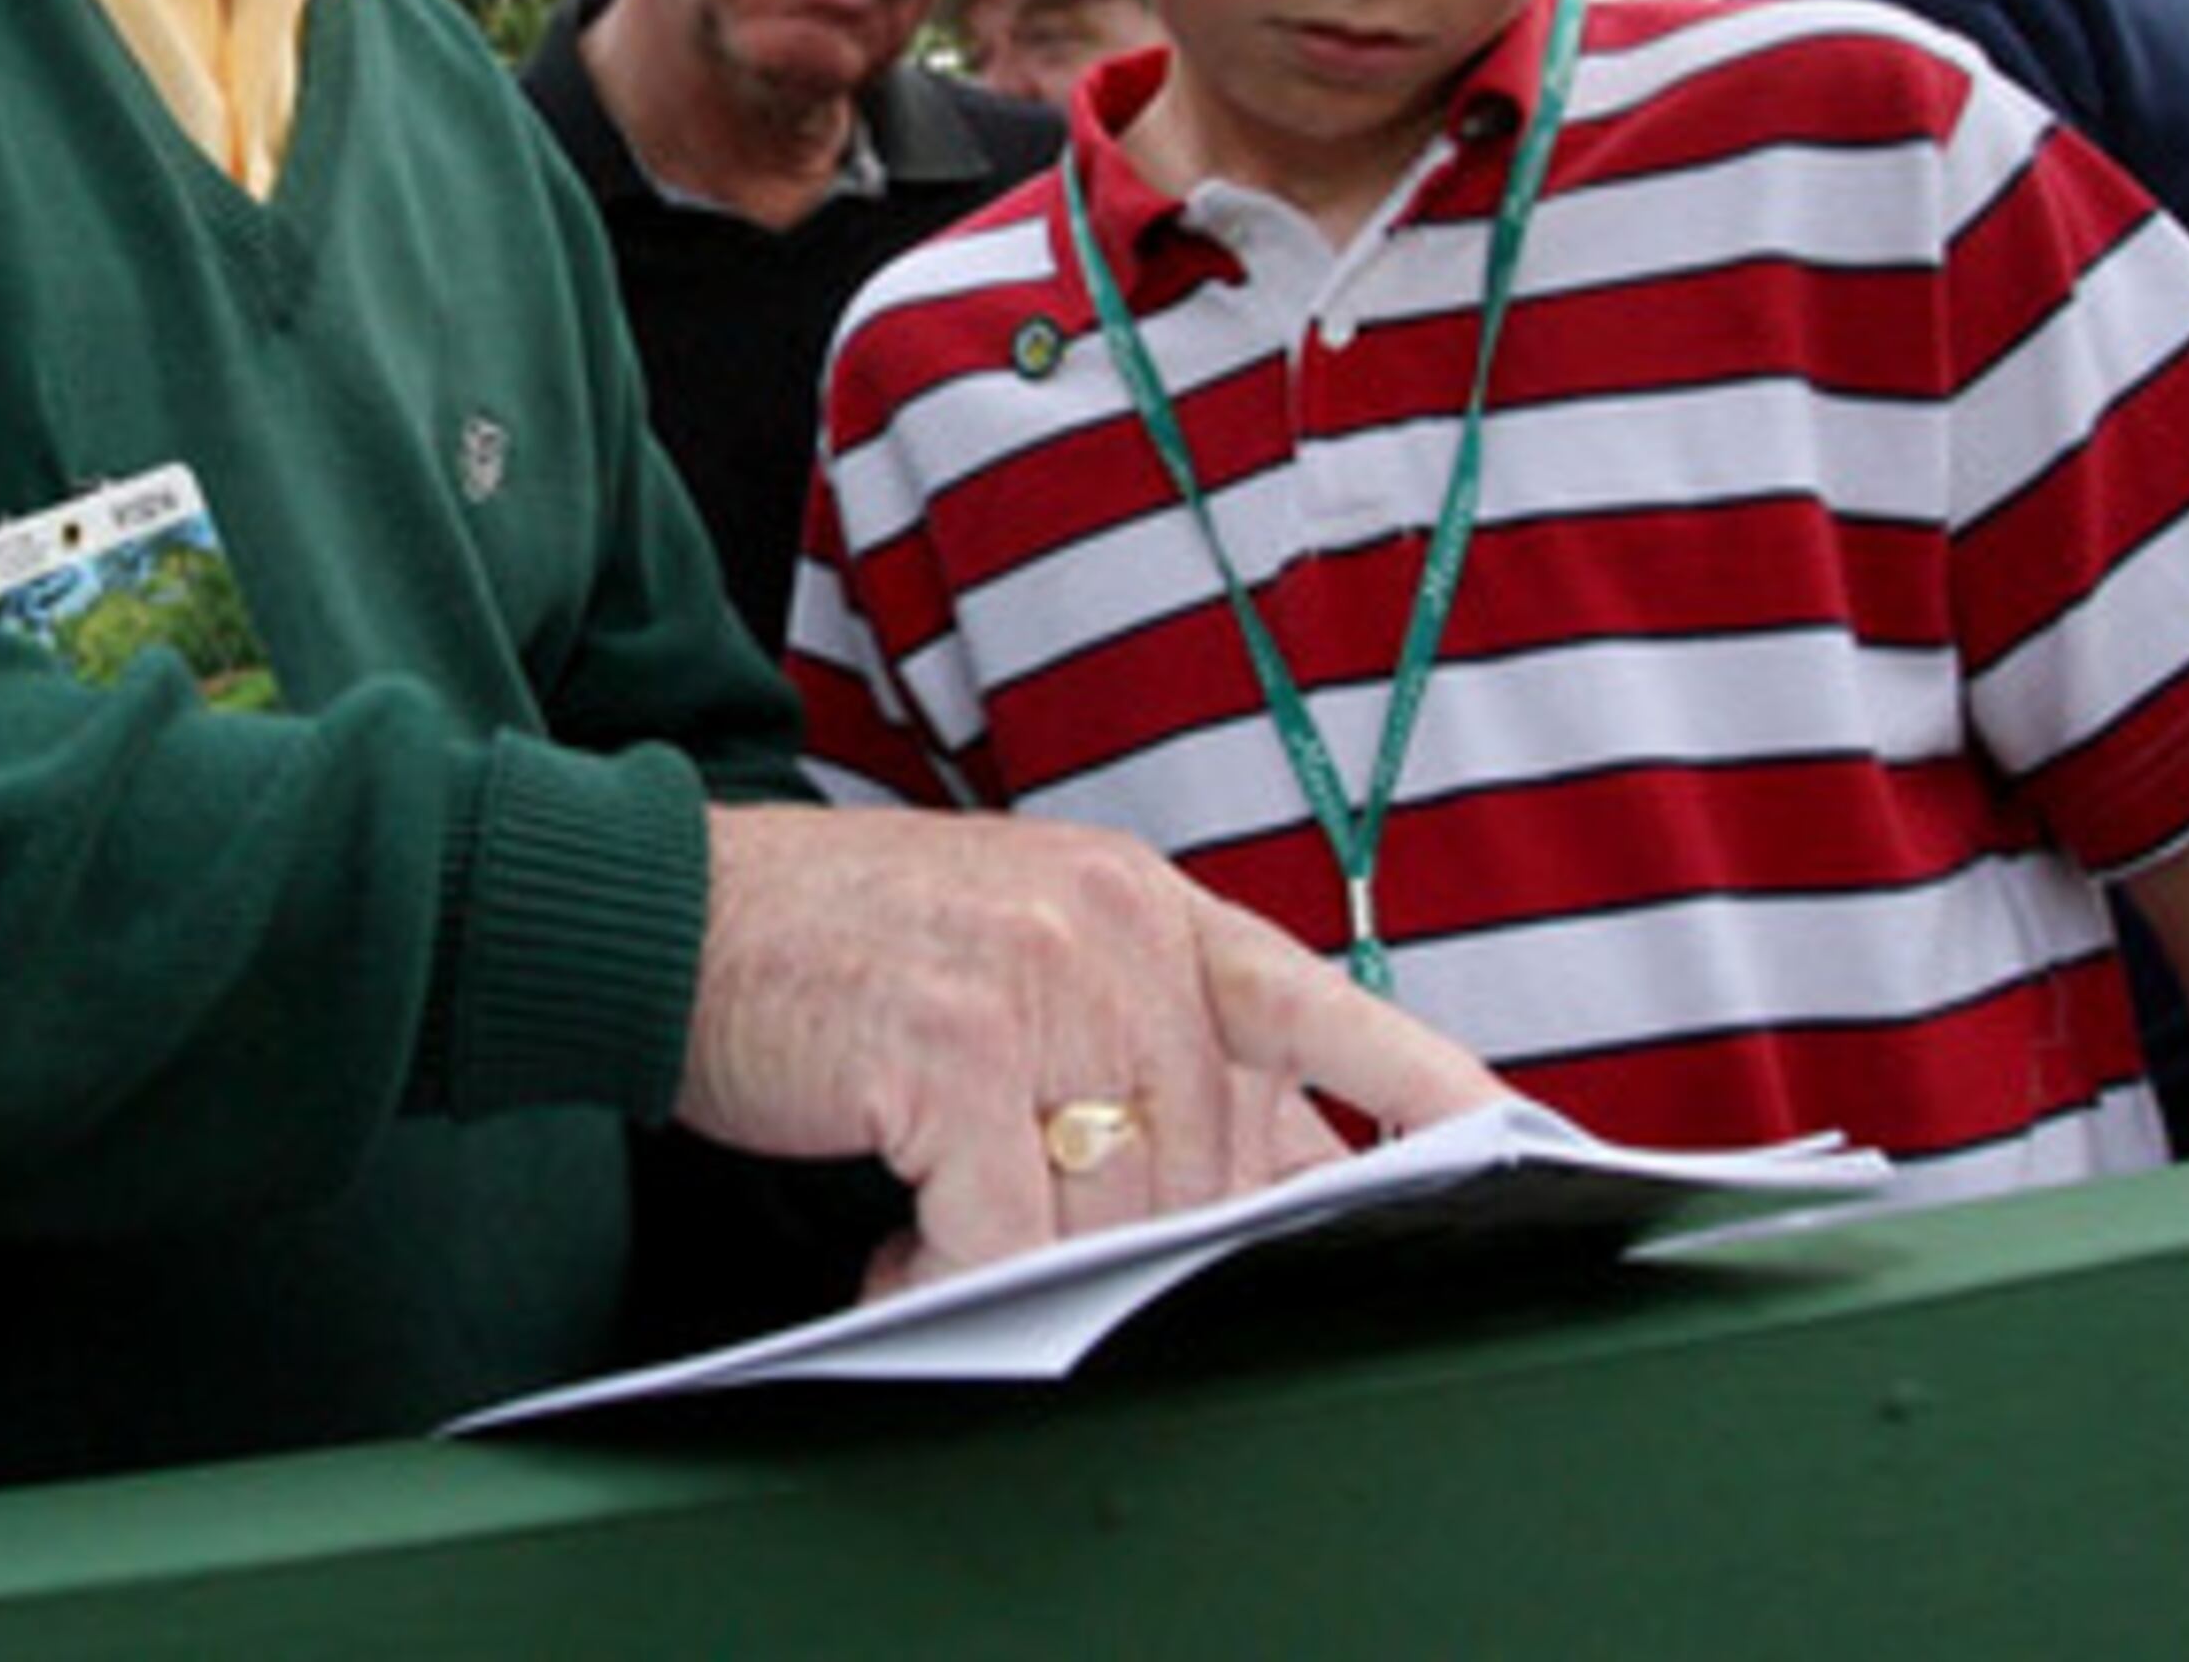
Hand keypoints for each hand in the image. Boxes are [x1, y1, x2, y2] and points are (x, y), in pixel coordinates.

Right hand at [675, 804, 1507, 1294]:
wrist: (666, 910)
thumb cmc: (838, 953)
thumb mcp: (1020, 960)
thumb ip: (1143, 1049)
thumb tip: (1260, 1175)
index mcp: (1144, 905)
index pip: (1321, 1003)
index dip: (1425, 1083)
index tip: (1521, 1138)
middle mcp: (1112, 927)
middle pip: (1203, 1163)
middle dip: (1117, 1239)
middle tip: (1000, 1229)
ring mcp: (1040, 980)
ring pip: (1113, 1212)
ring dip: (1014, 1264)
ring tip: (924, 1235)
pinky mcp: (954, 1050)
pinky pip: (1005, 1241)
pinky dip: (947, 1283)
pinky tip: (889, 1257)